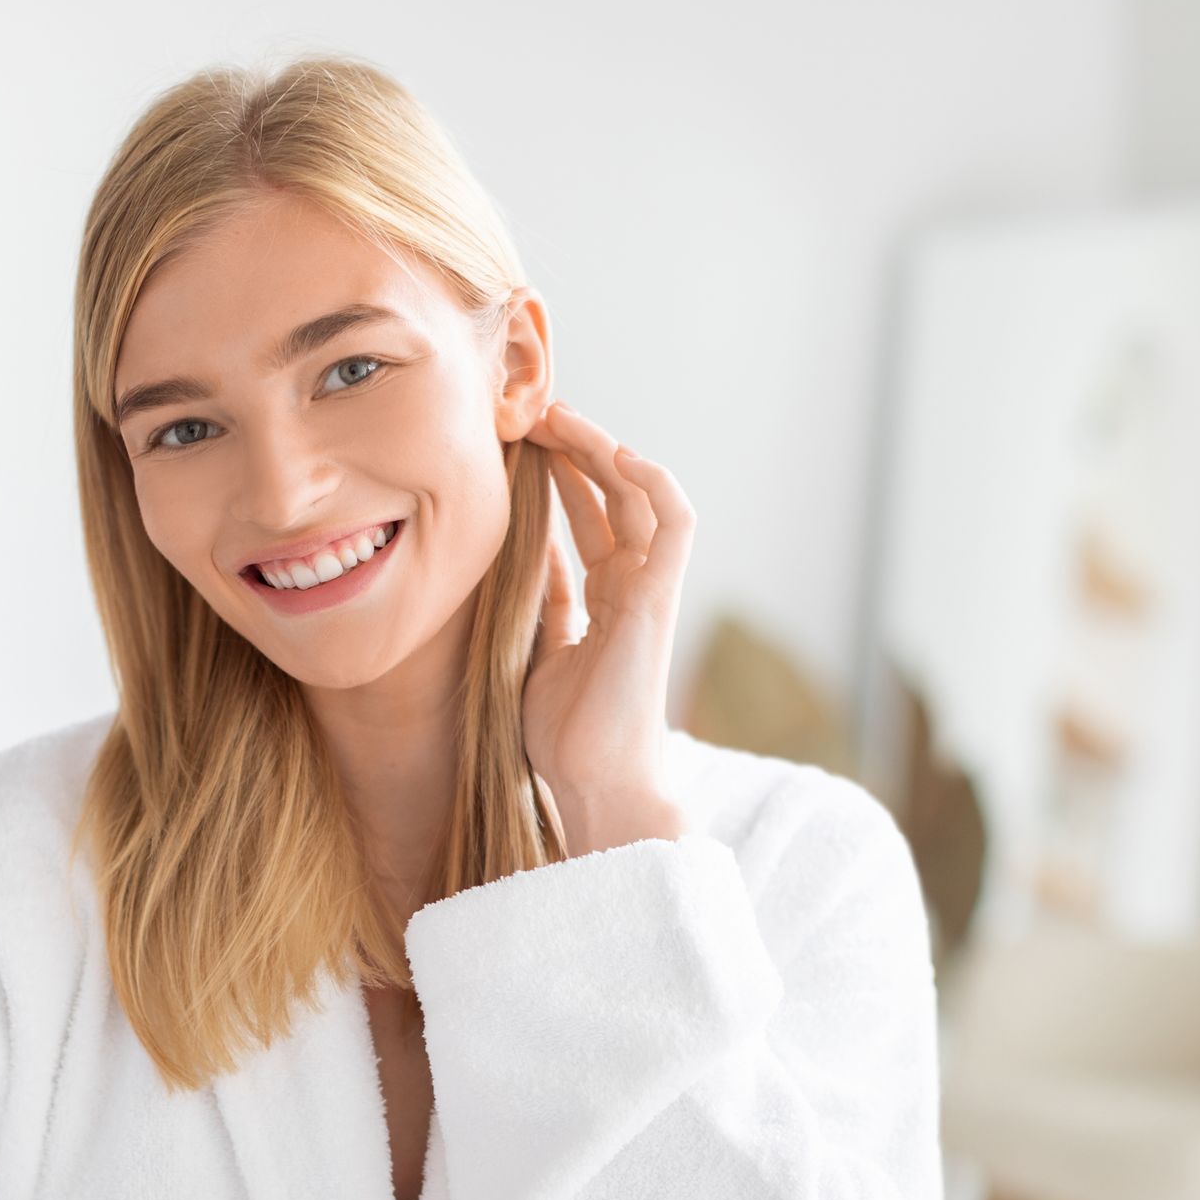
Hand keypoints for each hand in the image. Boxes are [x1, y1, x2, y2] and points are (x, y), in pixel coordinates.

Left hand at [520, 399, 696, 854]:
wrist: (595, 785)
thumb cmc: (567, 738)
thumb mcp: (538, 657)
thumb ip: (545, 608)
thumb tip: (530, 564)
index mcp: (607, 603)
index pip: (592, 522)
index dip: (564, 480)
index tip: (525, 447)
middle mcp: (633, 589)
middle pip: (614, 498)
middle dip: (579, 451)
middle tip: (539, 414)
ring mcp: (651, 590)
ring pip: (642, 497)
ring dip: (607, 451)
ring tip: (565, 417)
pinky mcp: (660, 598)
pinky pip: (674, 524)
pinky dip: (655, 482)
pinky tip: (619, 452)